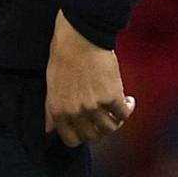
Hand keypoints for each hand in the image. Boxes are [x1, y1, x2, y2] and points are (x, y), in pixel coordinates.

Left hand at [44, 11, 134, 147]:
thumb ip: (51, 109)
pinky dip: (129, 108)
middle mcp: (75, 111)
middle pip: (92, 137)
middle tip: (105, 119)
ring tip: (118, 108)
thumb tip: (48, 130)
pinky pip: (124, 113)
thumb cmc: (63, 56)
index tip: (88, 128)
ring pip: (110, 128)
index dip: (81, 136)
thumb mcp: (51, 84)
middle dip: (100, 130)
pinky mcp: (111, 96)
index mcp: (58, 110)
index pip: (71, 140)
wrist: (80, 36)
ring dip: (116, 121)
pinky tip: (129, 100)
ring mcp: (94, 105)